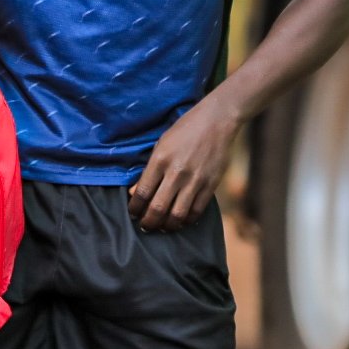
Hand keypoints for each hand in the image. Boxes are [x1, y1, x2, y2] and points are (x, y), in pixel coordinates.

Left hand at [128, 100, 238, 231]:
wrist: (216, 121)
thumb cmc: (185, 130)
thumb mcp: (161, 144)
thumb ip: (149, 170)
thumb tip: (135, 192)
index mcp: (160, 160)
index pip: (142, 193)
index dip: (135, 208)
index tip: (133, 213)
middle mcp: (176, 173)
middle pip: (158, 208)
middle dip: (148, 222)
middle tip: (145, 226)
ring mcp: (195, 180)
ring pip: (177, 215)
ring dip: (167, 226)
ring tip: (162, 227)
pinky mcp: (211, 185)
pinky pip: (197, 211)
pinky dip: (187, 220)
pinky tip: (181, 220)